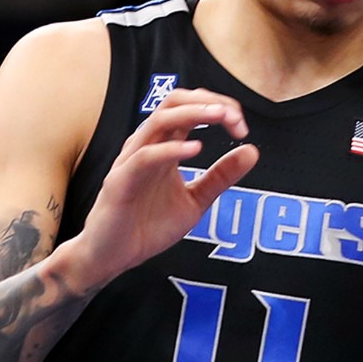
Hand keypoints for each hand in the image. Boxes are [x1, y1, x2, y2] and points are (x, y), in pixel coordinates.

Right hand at [64, 89, 258, 291]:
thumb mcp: (194, 202)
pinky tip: (195, 151)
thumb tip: (252, 150)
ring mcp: (131, 160)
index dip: (219, 107)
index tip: (242, 126)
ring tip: (220, 117)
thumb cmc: (146, 227)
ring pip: (159, 119)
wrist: (110, 260)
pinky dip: (171, 149)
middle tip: (234, 116)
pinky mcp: (119, 181)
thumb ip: (220, 176)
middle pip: (174, 101)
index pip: (191, 106)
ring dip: (193, 113)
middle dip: (207, 101)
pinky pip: (144, 156)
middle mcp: (147, 144)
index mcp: (164, 144)